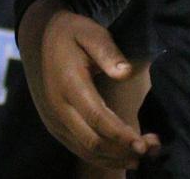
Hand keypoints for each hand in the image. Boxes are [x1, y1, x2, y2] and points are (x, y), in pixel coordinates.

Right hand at [18, 0, 159, 169]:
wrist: (39, 38)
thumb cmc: (71, 34)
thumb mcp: (90, 32)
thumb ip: (107, 51)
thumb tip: (125, 72)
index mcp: (68, 83)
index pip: (96, 117)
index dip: (120, 135)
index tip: (143, 143)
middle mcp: (58, 106)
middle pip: (92, 141)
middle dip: (122, 151)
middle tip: (150, 150)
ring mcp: (54, 118)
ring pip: (86, 150)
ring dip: (115, 157)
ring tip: (142, 155)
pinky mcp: (54, 124)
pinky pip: (78, 148)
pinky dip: (102, 157)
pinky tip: (121, 155)